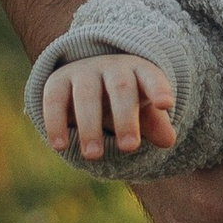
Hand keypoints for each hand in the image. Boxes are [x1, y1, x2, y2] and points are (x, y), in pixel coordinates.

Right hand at [41, 51, 176, 161]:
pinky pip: (54, 99)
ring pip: (87, 95)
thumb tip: (168, 140)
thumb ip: (154, 123)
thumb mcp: (141, 109)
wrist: (85, 78)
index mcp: (138, 70)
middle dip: (126, 118)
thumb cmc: (122, 99)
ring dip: (90, 126)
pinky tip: (60, 146)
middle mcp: (111, 66)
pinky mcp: (57, 81)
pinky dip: (56, 122)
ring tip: (94, 156)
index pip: (152, 76)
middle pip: (121, 88)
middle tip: (130, 148)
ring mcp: (83, 71)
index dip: (159, 89)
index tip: (166, 105)